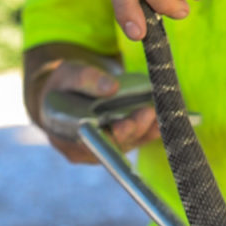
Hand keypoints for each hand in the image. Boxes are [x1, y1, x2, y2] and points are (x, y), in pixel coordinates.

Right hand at [39, 61, 159, 163]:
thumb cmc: (63, 86)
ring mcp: (103, 151)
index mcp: (65, 134)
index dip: (111, 134)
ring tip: (159, 113)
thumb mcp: (68, 74)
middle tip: (148, 112)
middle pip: (114, 144)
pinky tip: (162, 121)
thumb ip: (86, 79)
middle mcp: (84, 150)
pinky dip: (150, 132)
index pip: (91, 140)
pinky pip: (136, 142)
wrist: (64, 98)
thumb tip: (112, 86)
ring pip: (128, 145)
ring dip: (146, 130)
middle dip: (134, 129)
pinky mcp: (117, 147)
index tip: (127, 124)